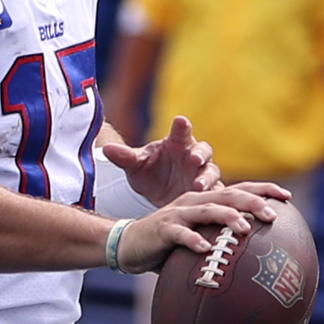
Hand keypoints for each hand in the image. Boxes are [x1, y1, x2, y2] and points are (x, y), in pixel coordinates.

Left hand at [100, 112, 215, 207]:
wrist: (157, 196)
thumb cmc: (149, 173)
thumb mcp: (135, 166)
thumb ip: (124, 158)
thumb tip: (106, 149)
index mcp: (177, 143)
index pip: (181, 131)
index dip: (182, 126)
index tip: (180, 121)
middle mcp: (193, 156)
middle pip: (204, 150)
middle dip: (200, 154)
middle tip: (195, 158)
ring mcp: (203, 174)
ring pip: (212, 172)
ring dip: (207, 178)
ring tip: (197, 185)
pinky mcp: (208, 192)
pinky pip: (218, 193)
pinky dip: (217, 197)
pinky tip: (213, 203)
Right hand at [114, 183, 279, 272]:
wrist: (129, 244)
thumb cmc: (169, 245)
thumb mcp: (199, 240)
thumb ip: (222, 243)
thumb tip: (255, 260)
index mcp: (206, 202)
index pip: (240, 190)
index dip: (263, 190)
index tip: (287, 196)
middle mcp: (195, 202)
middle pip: (228, 196)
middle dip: (252, 202)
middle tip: (273, 213)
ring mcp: (178, 214)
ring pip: (207, 210)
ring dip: (228, 218)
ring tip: (244, 229)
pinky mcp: (163, 229)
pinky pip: (180, 234)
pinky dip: (193, 240)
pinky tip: (205, 249)